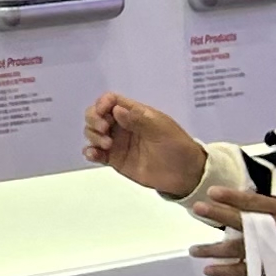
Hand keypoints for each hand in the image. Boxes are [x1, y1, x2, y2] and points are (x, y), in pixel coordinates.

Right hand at [82, 91, 206, 199]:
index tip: (102, 113)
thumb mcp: (162, 129)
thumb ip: (139, 119)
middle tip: (103, 130)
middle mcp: (122, 126)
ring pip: (93, 133)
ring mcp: (117, 143)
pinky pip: (95, 153)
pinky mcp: (114, 160)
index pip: (111, 100)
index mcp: (134, 113)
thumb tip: (116, 110)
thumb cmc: (177, 147)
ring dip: (93, 136)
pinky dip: (90, 152)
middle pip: (96, 115)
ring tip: (107, 146)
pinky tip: (94, 155)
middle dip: (93, 120)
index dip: (102, 103)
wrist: (185, 175)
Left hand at [192, 183, 275, 275]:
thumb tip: (243, 198)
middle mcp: (274, 232)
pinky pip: (245, 271)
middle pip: (242, 222)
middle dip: (218, 214)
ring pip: (237, 250)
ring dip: (213, 249)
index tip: (211, 191)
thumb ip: (268, 206)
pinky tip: (210, 270)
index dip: (232, 196)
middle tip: (197, 209)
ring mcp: (270, 252)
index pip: (253, 202)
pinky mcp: (270, 270)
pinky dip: (226, 271)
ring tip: (194, 250)